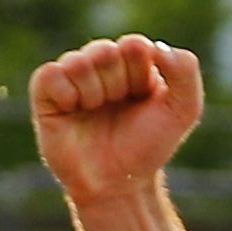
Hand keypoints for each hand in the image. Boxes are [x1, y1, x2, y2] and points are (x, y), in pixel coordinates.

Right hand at [29, 35, 208, 203]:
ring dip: (93, 94)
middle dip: (116, 87)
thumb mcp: (184, 110)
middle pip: (105, 51)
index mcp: (132, 61)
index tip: (142, 99)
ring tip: (95, 114)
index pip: (133, 45)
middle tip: (117, 110)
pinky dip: (66, 95)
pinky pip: (50, 75)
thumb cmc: (147, 147)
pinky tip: (73, 111)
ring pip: (78, 62)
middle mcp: (100, 63)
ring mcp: (72, 76)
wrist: (117, 185)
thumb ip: (185, 69)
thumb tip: (155, 46)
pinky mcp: (45, 92)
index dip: (139, 76)